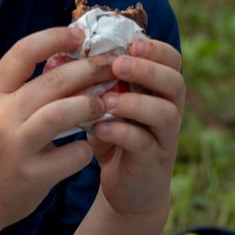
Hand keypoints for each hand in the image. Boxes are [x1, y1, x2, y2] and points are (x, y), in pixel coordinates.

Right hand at [0, 26, 115, 231]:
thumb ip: (23, 88)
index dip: (54, 37)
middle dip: (90, 69)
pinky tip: (86, 147)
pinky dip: (86, 148)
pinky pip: (73, 154)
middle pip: (53, 81)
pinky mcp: (33, 176)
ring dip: (92, 104)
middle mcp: (1, 117)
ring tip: (105, 104)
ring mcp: (16, 147)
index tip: (79, 34)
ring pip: (64, 113)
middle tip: (113, 66)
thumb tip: (70, 60)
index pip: (22, 52)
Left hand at [90, 37, 184, 217]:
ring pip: (165, 113)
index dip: (156, 48)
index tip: (130, 43)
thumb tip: (59, 58)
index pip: (172, 61)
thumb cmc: (114, 139)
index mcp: (160, 91)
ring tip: (107, 100)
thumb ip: (95, 85)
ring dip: (136, 102)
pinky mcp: (153, 162)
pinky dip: (122, 132)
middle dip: (148, 69)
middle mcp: (170, 111)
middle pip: (175, 82)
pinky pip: (144, 143)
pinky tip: (99, 129)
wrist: (127, 191)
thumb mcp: (106, 108)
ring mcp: (165, 138)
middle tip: (118, 64)